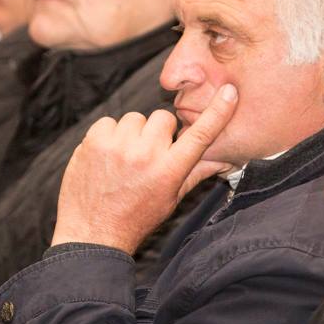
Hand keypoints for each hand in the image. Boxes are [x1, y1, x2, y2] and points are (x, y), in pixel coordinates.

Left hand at [51, 84, 237, 253]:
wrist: (93, 233)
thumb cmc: (136, 218)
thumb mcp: (171, 199)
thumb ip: (197, 173)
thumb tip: (227, 160)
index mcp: (170, 171)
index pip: (200, 135)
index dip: (218, 111)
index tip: (229, 91)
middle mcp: (146, 155)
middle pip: (163, 118)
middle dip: (158, 132)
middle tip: (147, 155)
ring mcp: (118, 146)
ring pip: (135, 118)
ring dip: (132, 134)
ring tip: (124, 158)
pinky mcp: (94, 141)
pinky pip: (108, 121)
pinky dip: (108, 135)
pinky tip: (106, 156)